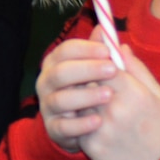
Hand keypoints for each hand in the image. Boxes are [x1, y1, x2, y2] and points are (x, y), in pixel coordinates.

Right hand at [35, 33, 117, 153]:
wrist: (89, 129)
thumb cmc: (95, 92)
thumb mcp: (101, 72)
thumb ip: (101, 54)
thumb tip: (103, 30)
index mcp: (57, 64)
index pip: (65, 50)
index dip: (86, 49)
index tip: (108, 51)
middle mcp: (47, 83)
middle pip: (60, 72)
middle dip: (87, 70)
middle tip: (112, 70)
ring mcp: (48, 106)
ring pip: (60, 99)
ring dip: (85, 96)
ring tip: (108, 95)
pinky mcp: (53, 129)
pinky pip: (63, 127)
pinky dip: (80, 124)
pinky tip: (98, 121)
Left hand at [75, 38, 159, 159]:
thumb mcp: (157, 93)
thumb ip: (135, 68)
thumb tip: (119, 44)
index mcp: (133, 93)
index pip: (102, 66)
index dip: (98, 63)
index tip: (99, 63)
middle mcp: (115, 111)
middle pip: (86, 84)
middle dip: (87, 81)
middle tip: (91, 83)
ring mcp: (101, 130)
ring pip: (78, 104)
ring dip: (81, 101)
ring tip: (94, 105)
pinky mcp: (92, 147)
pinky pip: (77, 126)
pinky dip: (81, 122)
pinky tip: (95, 124)